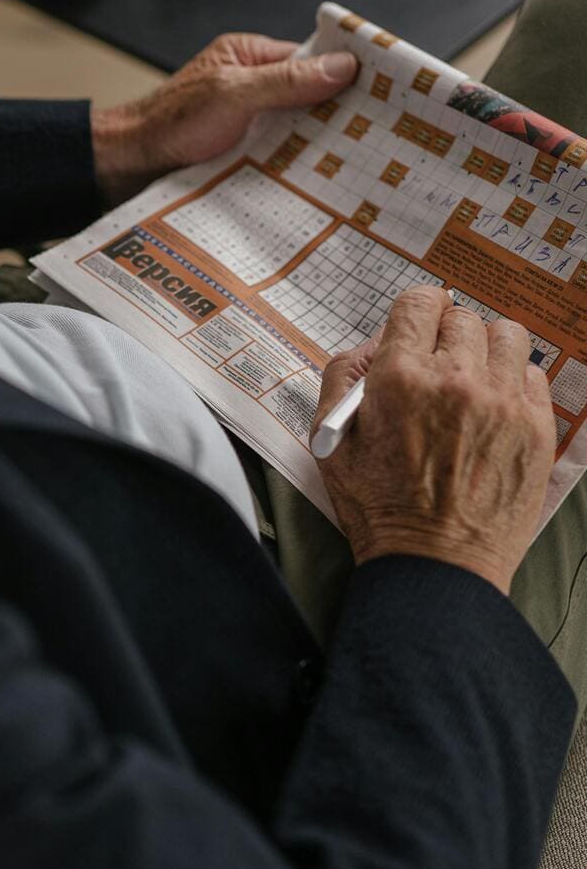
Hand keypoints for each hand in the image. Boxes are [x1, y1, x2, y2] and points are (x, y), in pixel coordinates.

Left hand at [91, 33, 357, 204]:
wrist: (128, 167)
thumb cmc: (169, 122)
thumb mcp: (232, 94)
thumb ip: (286, 81)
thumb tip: (343, 66)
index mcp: (249, 57)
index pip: (312, 59)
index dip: (345, 73)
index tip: (384, 90)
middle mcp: (252, 88)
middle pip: (310, 98)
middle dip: (339, 116)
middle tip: (382, 135)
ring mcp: (249, 124)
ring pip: (299, 132)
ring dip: (320, 149)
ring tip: (362, 165)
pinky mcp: (244, 156)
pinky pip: (282, 159)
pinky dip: (299, 170)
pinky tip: (322, 185)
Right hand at [311, 287, 555, 594]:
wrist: (434, 566)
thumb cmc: (379, 507)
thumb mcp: (331, 438)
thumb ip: (345, 374)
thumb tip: (379, 341)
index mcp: (400, 377)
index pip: (419, 303)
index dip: (417, 312)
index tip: (420, 326)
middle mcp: (455, 380)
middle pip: (462, 318)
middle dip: (447, 335)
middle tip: (440, 367)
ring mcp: (502, 403)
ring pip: (507, 336)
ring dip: (488, 349)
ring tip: (475, 379)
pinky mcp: (536, 429)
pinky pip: (535, 374)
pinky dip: (515, 382)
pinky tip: (496, 408)